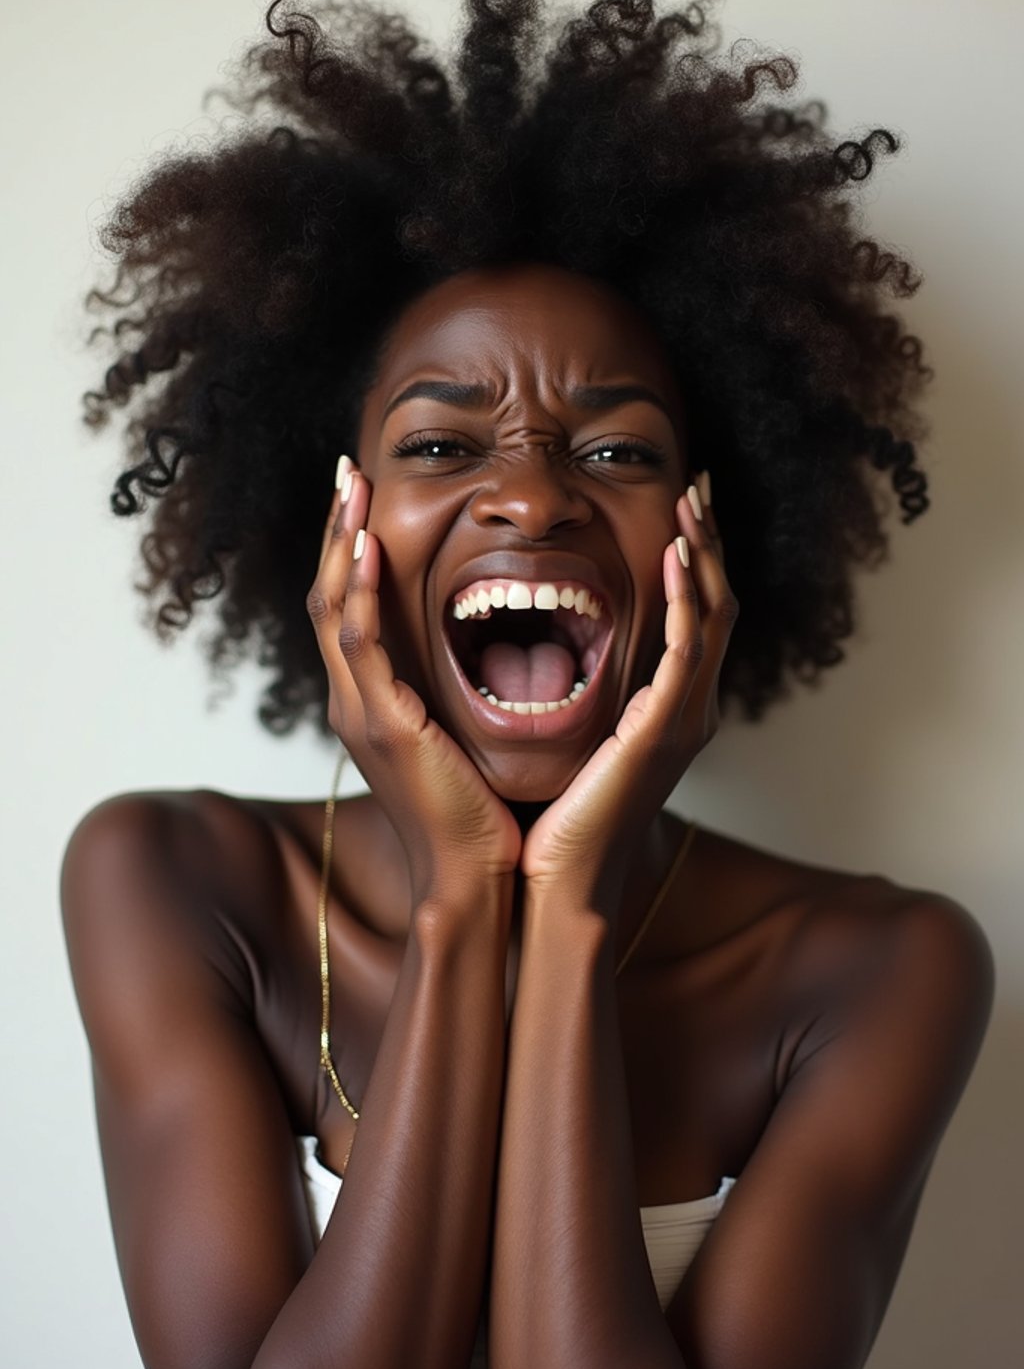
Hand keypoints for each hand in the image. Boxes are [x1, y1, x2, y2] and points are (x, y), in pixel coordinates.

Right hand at [308, 461, 522, 907]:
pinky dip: (357, 591)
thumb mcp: (460, 740)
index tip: (362, 500)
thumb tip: (491, 651)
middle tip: (346, 471)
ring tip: (350, 487)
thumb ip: (455, 696)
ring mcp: (361, 712)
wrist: (477, 878)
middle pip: (325, 596)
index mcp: (372, 703)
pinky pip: (358, 643)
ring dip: (338, 543)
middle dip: (334, 531)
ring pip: (331, 609)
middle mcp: (354, 702)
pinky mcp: (382, 724)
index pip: (347, 609)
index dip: (349, 552)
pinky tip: (366, 548)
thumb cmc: (479, 814)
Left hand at [519, 476, 737, 915]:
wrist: (560, 884)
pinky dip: (687, 601)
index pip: (697, 616)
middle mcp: (690, 710)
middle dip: (709, 542)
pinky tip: (674, 559)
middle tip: (698, 485)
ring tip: (691, 503)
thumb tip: (556, 656)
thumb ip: (589, 700)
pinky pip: (687, 653)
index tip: (681, 508)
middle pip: (717, 605)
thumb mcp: (581, 744)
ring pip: (713, 618)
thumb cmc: (561, 822)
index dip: (694, 559)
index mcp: (671, 710)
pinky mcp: (664, 732)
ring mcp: (684, 721)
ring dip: (703, 554)